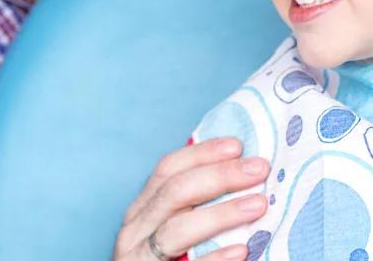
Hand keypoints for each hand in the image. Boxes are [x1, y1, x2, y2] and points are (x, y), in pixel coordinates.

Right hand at [112, 138, 268, 260]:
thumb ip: (189, 208)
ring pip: (177, 228)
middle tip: (259, 168)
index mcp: (141, 210)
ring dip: (221, 213)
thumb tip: (237, 173)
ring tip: (259, 205)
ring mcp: (139, 258)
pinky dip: (216, 259)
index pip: (167, 170)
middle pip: (174, 192)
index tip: (238, 145)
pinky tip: (243, 250)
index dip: (201, 153)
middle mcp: (135, 230)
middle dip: (219, 176)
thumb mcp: (168, 231)